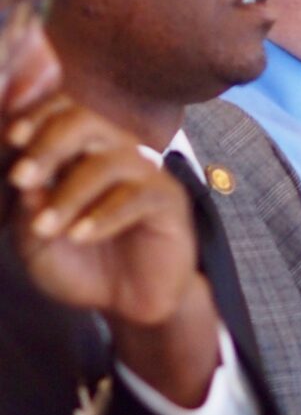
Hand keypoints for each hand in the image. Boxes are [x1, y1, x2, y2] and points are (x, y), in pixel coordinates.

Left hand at [5, 95, 219, 405]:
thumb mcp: (37, 240)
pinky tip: (80, 237)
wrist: (129, 304)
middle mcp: (117, 153)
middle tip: (22, 178)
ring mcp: (147, 174)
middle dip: (49, 144)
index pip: (65, 110)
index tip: (13, 138)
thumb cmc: (83, 265)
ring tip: (47, 228)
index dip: (39, 114)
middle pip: (88, 119)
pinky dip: (102, 216)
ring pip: (110, 160)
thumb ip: (28, 206)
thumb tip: (24, 177)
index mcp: (83, 153)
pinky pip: (138, 196)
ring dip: (70, 193)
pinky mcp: (170, 201)